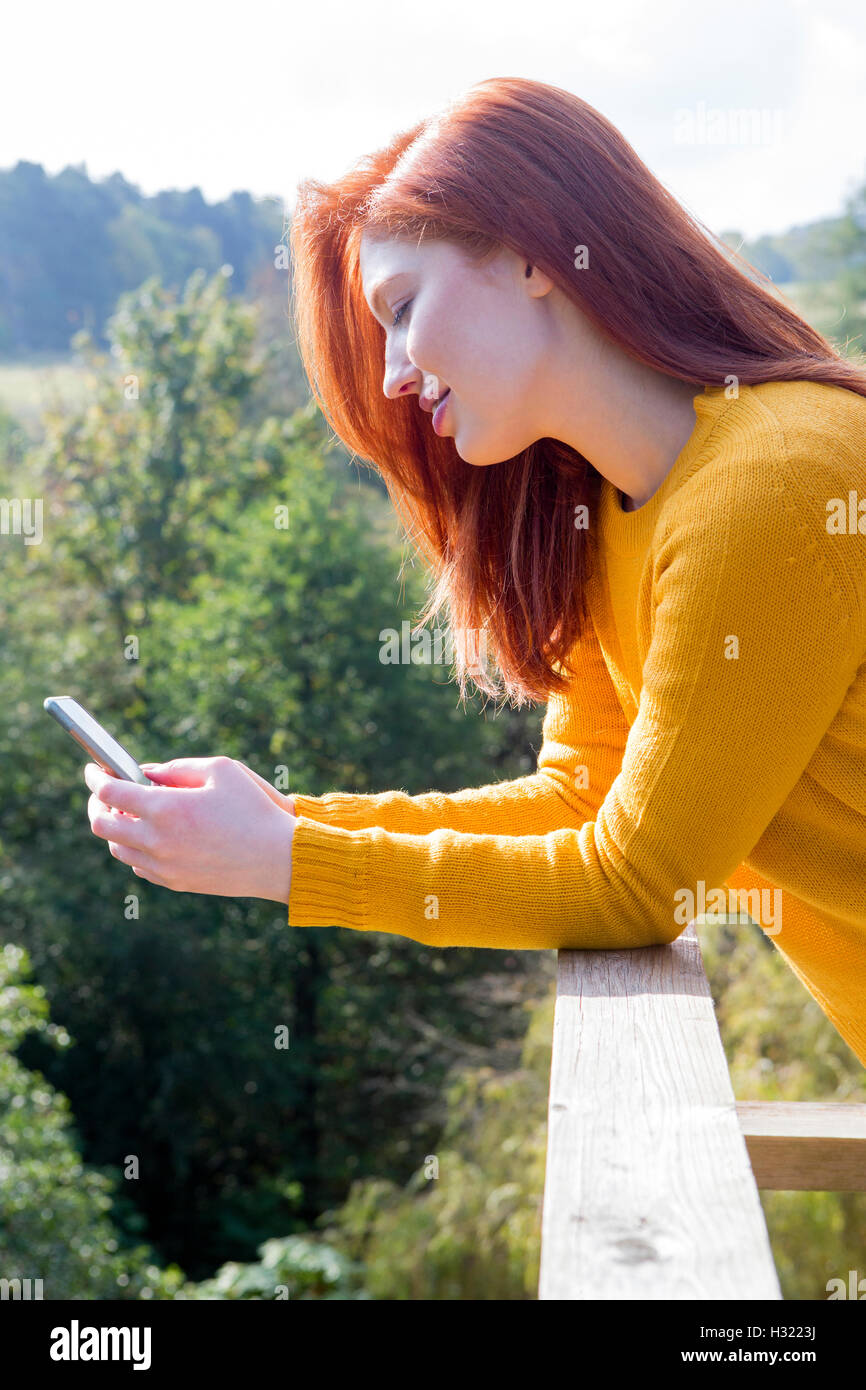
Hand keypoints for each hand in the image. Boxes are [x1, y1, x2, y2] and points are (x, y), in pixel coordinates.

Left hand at [84, 756, 296, 902]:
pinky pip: (138, 866)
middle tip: (103, 793)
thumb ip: (178, 768)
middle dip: (96, 805)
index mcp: (167, 808)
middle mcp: (158, 840)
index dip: (96, 777)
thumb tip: (146, 773)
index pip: (110, 792)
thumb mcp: (222, 770)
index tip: (94, 769)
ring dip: (116, 827)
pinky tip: (149, 835)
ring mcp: (163, 865)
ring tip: (128, 812)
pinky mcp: (174, 882)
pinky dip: (134, 848)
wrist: (277, 858)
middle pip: (102, 824)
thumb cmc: (254, 808)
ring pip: (117, 848)